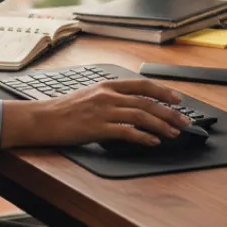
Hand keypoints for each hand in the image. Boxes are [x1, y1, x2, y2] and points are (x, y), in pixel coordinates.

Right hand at [0, 78, 190, 148]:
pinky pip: (127, 131)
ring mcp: (104, 111)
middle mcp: (108, 95)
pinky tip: (153, 142)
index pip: (142, 85)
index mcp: (107, 85)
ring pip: (141, 115)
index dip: (162, 91)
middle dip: (169, 111)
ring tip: (174, 133)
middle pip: (147, 101)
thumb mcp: (88, 95)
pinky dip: (143, 136)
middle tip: (184, 120)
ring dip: (161, 125)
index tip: (177, 98)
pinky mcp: (98, 127)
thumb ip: (109, 97)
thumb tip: (129, 105)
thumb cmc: (63, 109)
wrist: (43, 118)